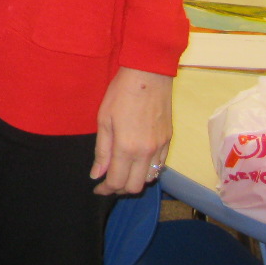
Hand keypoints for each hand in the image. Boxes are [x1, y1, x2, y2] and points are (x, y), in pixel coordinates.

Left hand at [92, 65, 172, 193]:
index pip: (117, 181)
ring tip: (122, 171)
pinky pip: (159, 165)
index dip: (106, 189)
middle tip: (108, 181)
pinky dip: (147, 169)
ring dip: (135, 180)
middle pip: (135, 186)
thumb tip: (97, 174)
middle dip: (120, 189)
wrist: (149, 75)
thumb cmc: (121, 93)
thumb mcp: (103, 120)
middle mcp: (147, 152)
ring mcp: (160, 147)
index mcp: (127, 148)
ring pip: (149, 177)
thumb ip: (102, 151)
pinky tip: (136, 161)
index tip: (97, 188)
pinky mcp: (169, 141)